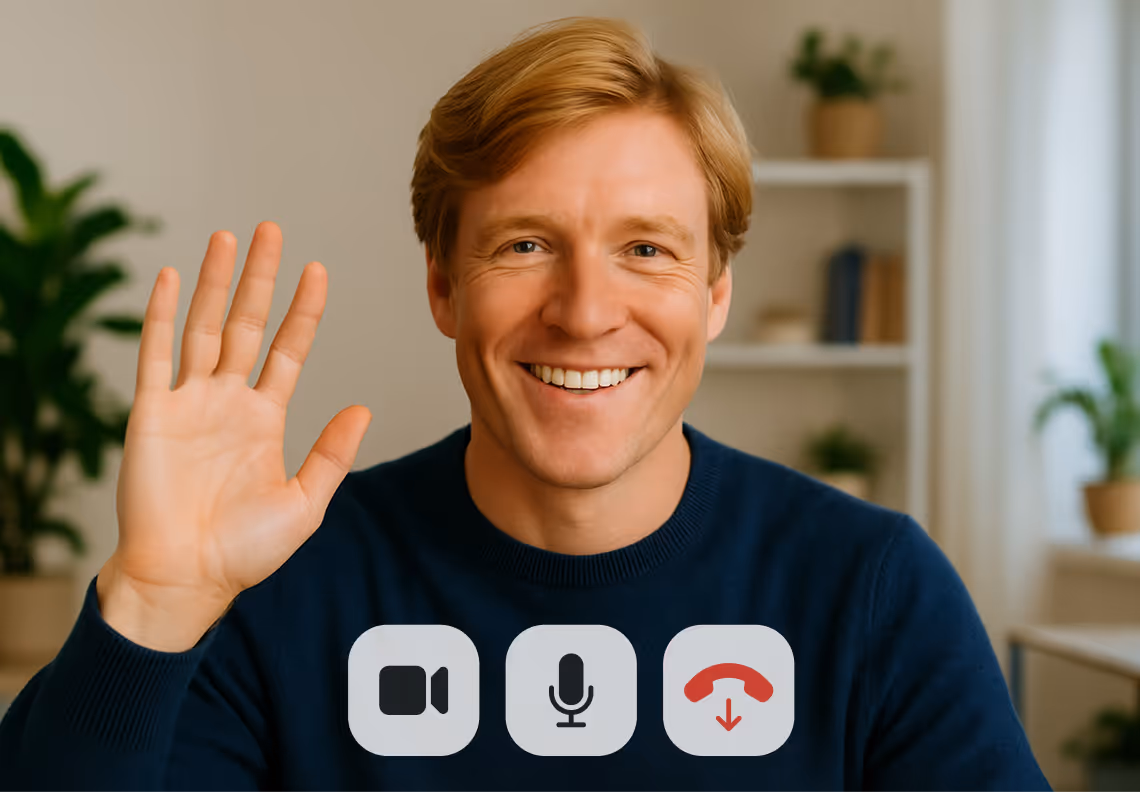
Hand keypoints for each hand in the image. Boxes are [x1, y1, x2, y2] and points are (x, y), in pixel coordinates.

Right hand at [97, 222, 370, 651]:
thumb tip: (363, 409)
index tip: (317, 271)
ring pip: (203, 328)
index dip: (303, 311)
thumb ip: (332, 453)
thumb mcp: (305, 501)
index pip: (288, 350)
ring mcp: (188, 403)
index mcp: (264, 419)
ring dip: (214, 282)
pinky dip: (163, 315)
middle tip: (270, 230)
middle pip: (245, 324)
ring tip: (227, 238)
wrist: (186, 579)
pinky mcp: (151, 414)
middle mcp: (227, 402)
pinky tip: (173, 277)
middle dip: (259, 278)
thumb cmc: (244, 550)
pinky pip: (155, 355)